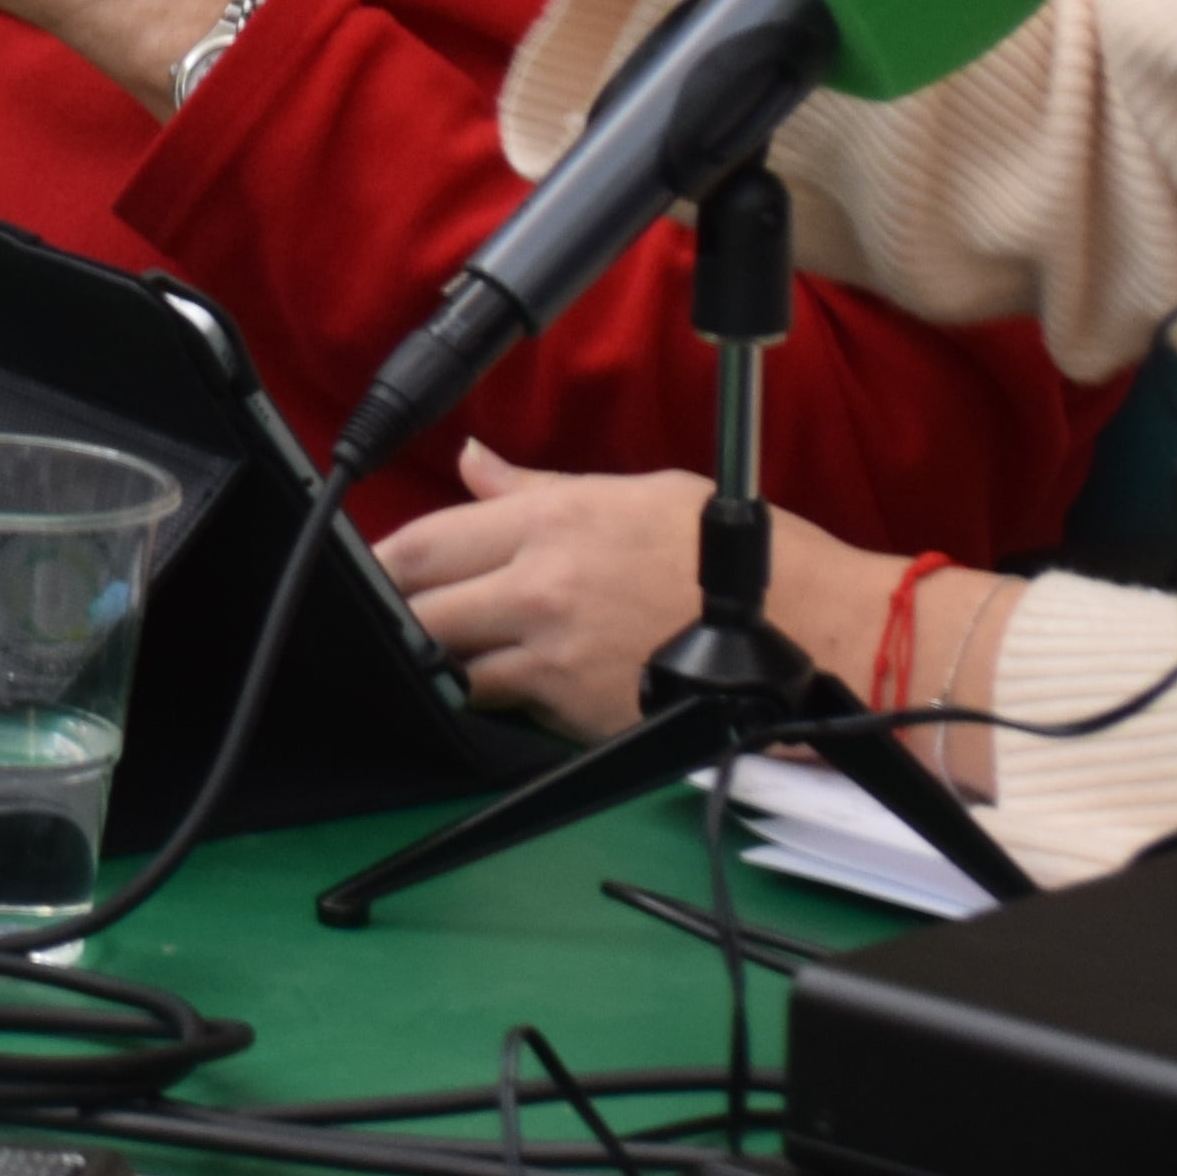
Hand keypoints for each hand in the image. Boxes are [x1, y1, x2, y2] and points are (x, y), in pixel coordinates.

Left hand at [377, 444, 728, 735]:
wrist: (809, 633)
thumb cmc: (733, 559)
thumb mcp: (635, 492)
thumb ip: (537, 490)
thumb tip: (472, 461)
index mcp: (552, 523)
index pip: (427, 541)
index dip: (383, 560)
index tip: (367, 570)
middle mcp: (542, 588)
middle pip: (421, 610)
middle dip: (398, 617)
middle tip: (388, 622)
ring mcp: (557, 656)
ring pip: (454, 668)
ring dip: (441, 664)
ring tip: (441, 656)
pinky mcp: (578, 714)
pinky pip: (509, 709)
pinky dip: (498, 700)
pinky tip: (507, 687)